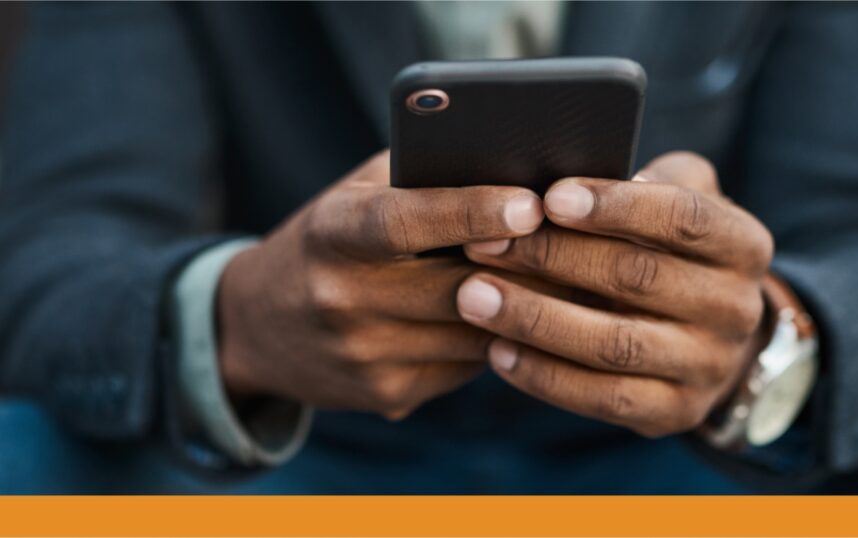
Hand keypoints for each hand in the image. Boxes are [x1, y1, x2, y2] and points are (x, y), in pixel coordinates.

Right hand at [217, 151, 545, 418]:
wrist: (257, 327)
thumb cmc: (330, 241)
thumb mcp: (354, 194)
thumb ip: (418, 178)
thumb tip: (510, 164)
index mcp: (331, 234)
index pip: (403, 223)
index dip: (468, 212)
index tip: (529, 203)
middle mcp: (341, 299)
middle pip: (457, 288)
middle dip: (527, 267)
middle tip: (585, 243)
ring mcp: (363, 356)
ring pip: (475, 333)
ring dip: (526, 307)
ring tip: (569, 277)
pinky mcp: (386, 395)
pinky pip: (468, 366)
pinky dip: (498, 338)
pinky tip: (516, 316)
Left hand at [456, 152, 773, 436]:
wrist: (714, 337)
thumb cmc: (673, 248)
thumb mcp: (681, 198)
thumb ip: (644, 179)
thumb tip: (561, 174)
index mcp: (742, 243)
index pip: (684, 218)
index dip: (615, 206)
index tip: (549, 197)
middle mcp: (736, 308)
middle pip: (637, 277)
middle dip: (552, 257)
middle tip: (483, 243)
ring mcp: (708, 367)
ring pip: (614, 344)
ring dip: (535, 320)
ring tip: (473, 297)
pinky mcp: (675, 412)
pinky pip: (603, 399)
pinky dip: (545, 376)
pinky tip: (496, 351)